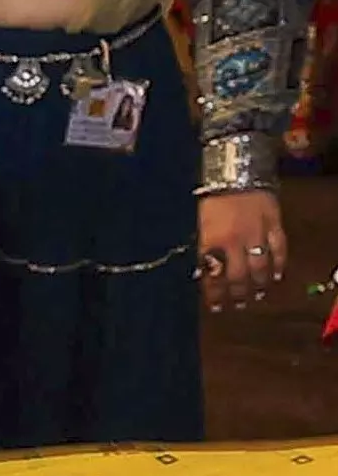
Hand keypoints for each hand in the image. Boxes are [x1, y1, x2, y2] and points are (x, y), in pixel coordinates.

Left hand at [201, 188, 288, 311]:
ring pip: (260, 267)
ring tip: (257, 296)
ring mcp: (257, 233)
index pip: (212, 275)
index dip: (213, 293)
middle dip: (237, 293)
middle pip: (237, 276)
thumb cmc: (208, 193)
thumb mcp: (195, 220)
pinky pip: (279, 250)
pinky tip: (277, 276)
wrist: (233, 169)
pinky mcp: (274, 224)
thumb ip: (199, 244)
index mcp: (210, 240)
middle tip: (238, 305)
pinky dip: (279, 265)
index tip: (215, 306)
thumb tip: (198, 268)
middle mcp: (234, 241)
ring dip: (258, 284)